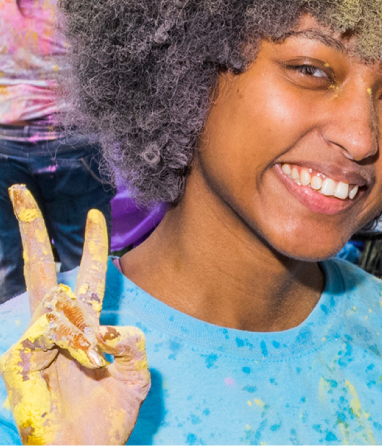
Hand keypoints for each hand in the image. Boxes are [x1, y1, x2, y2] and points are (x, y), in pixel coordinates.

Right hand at [0, 185, 150, 444]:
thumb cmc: (108, 418)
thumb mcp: (135, 375)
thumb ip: (133, 342)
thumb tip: (113, 325)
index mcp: (86, 326)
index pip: (86, 275)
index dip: (91, 246)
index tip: (96, 215)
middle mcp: (58, 328)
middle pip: (42, 269)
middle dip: (32, 229)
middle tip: (20, 191)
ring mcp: (34, 344)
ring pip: (54, 306)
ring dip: (81, 335)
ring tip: (91, 369)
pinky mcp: (18, 364)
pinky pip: (47, 338)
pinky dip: (70, 351)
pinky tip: (80, 370)